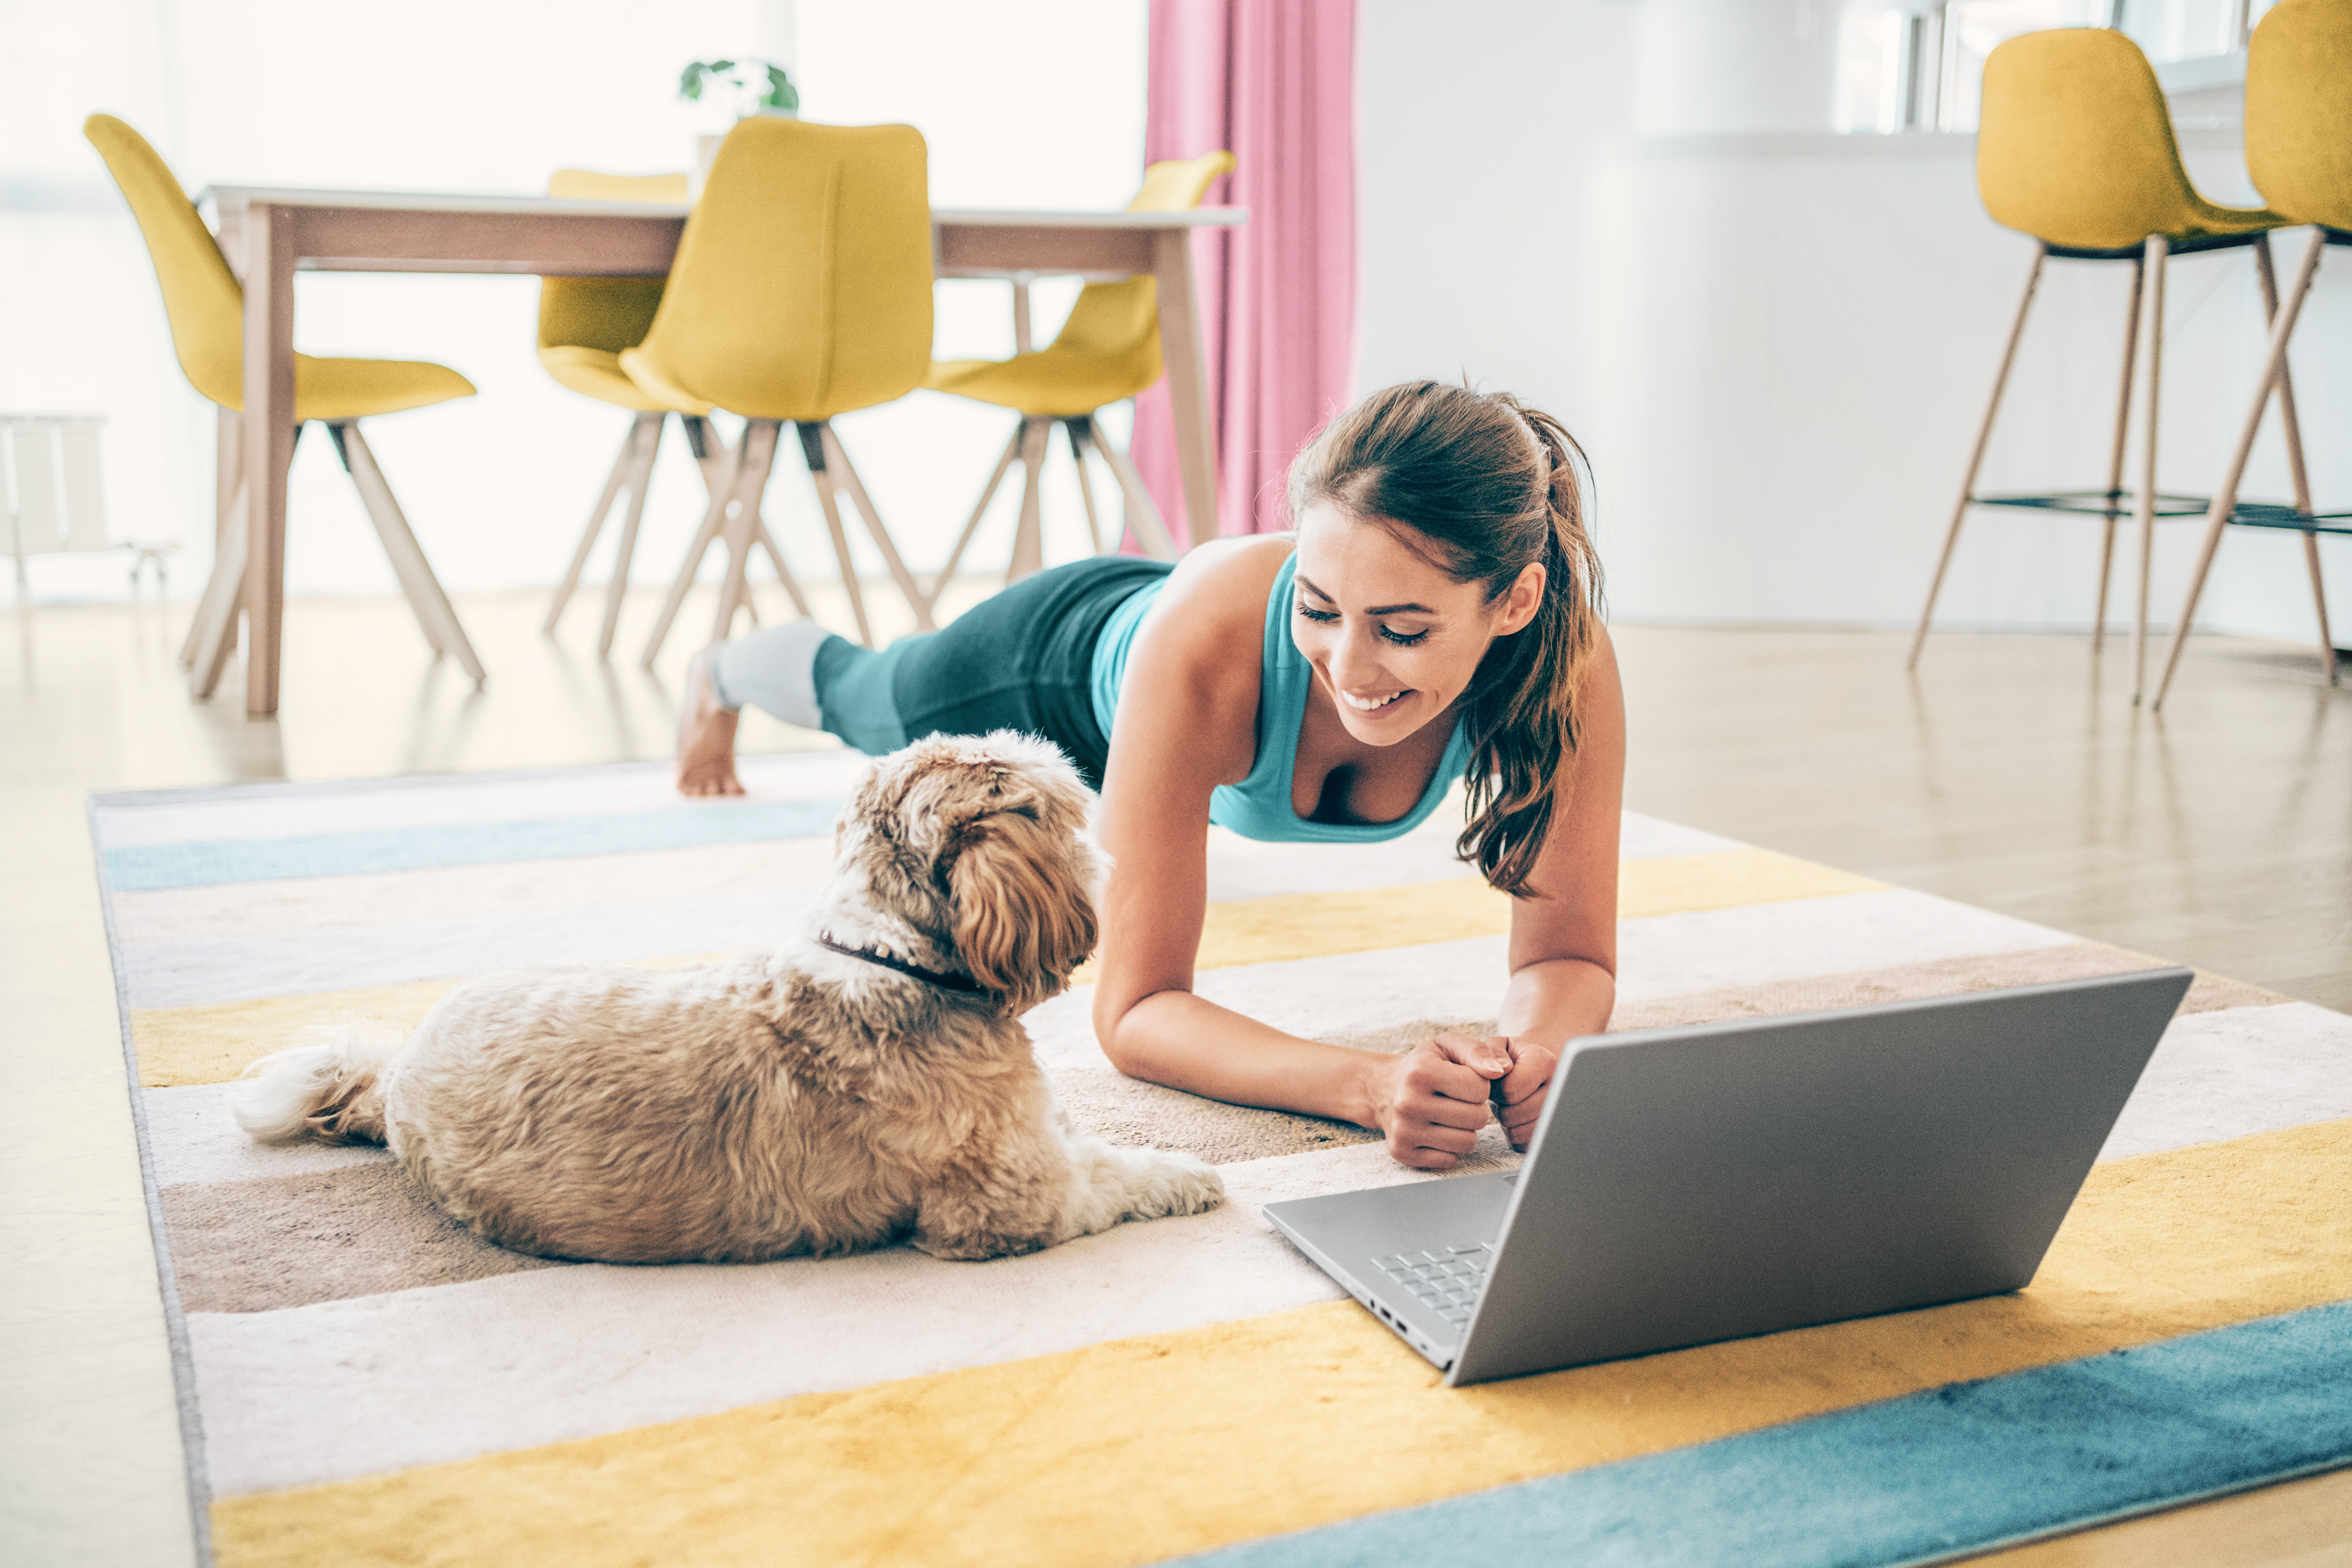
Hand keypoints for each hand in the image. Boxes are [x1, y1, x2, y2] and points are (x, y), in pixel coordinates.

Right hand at [1369, 1033, 1511, 1169]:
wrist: (1383, 1088)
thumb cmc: (1424, 1065)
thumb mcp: (1448, 1045)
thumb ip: (1478, 1051)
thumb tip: (1500, 1071)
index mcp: (1421, 1072)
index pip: (1480, 1088)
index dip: (1479, 1084)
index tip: (1463, 1081)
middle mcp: (1407, 1103)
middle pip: (1477, 1118)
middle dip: (1475, 1108)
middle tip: (1457, 1100)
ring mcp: (1403, 1131)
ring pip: (1466, 1143)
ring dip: (1465, 1130)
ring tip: (1449, 1116)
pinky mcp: (1402, 1152)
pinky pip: (1450, 1160)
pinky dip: (1449, 1148)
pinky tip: (1436, 1131)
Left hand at [1494, 1040, 1558, 1151]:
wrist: (1534, 1067)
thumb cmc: (1509, 1057)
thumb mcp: (1495, 1045)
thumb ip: (1486, 1052)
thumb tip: (1497, 1070)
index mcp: (1545, 1061)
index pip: (1510, 1091)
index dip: (1496, 1089)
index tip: (1500, 1079)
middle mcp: (1560, 1088)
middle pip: (1514, 1115)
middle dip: (1502, 1106)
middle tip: (1506, 1094)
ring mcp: (1563, 1112)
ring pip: (1521, 1133)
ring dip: (1509, 1122)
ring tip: (1514, 1104)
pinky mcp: (1558, 1132)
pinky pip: (1526, 1145)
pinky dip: (1516, 1135)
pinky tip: (1520, 1118)